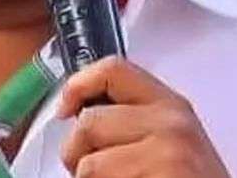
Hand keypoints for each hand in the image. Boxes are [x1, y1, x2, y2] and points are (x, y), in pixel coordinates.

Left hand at [56, 56, 230, 176]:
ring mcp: (168, 153)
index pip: (113, 69)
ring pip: (88, 164)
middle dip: (77, 153)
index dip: (78, 84)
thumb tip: (75, 109)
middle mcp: (171, 122)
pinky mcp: (162, 177)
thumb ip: (133, 119)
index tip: (65, 109)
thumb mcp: (171, 139)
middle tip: (94, 173)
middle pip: (89, 122)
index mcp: (171, 104)